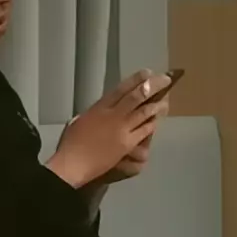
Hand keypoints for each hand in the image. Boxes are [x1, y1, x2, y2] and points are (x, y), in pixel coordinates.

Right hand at [46, 70, 168, 187]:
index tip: (148, 72)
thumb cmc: (71, 143)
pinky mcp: (128, 144)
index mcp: (100, 107)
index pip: (121, 89)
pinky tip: (157, 120)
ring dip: (156, 105)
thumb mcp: (80, 120)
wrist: (73, 163)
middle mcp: (113, 114)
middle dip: (153, 86)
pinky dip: (152, 124)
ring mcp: (122, 129)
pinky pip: (144, 131)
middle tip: (165, 80)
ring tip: (165, 101)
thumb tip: (104, 109)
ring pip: (144, 112)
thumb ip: (95, 113)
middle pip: (137, 96)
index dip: (136, 79)